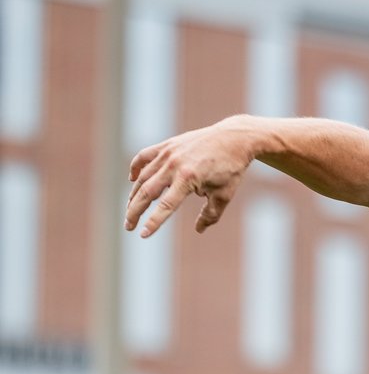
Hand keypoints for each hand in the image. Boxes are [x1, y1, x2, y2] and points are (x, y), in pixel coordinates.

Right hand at [125, 116, 254, 237]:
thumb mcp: (224, 195)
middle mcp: (174, 165)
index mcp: (188, 178)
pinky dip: (136, 168)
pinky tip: (133, 180)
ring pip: (143, 177)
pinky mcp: (167, 144)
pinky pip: (144, 156)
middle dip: (135, 211)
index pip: (166, 206)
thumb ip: (210, 214)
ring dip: (135, 194)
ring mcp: (168, 153)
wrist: (235, 138)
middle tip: (128, 226)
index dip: (153, 222)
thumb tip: (199, 230)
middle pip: (147, 192)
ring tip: (131, 209)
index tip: (143, 235)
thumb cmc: (231, 169)